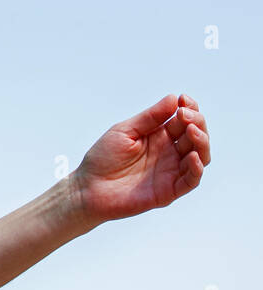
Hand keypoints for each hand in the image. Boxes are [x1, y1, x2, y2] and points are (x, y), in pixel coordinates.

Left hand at [71, 93, 209, 223]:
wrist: (88, 188)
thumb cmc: (103, 158)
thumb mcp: (124, 131)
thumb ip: (149, 118)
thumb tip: (174, 99)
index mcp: (159, 136)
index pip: (183, 120)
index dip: (189, 108)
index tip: (184, 99)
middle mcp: (169, 152)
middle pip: (195, 136)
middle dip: (196, 122)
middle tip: (185, 114)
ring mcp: (171, 171)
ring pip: (200, 156)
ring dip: (201, 142)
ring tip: (192, 130)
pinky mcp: (169, 190)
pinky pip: (191, 180)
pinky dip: (196, 168)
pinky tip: (192, 155)